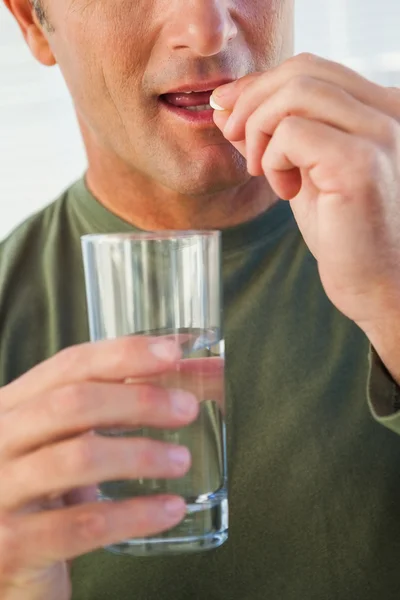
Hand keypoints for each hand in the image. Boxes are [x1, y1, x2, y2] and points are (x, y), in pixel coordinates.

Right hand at [0, 337, 197, 599]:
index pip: (69, 365)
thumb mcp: (65, 442)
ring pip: (77, 458)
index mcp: (12, 407)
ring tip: (181, 460)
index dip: (123, 354)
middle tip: (186, 408)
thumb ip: (113, 408)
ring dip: (140, 454)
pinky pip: (82, 525)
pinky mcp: (10, 546)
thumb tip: (191, 372)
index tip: (171, 353)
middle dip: (138, 400)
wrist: (3, 566)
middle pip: (72, 403)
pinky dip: (134, 515)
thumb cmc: (43, 492)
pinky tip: (169, 509)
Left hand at [212, 54, 399, 330]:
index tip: (227, 108)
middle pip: (302, 70)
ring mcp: (380, 134)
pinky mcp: (361, 164)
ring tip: (264, 171)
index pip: (311, 69)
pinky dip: (273, 159)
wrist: (377, 284)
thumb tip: (225, 105)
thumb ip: (272, 135)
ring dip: (260, 131)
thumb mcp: (302, 170)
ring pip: (295, 93)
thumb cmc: (344, 232)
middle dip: (251, 101)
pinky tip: (286, 190)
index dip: (260, 84)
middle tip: (233, 138)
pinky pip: (292, 133)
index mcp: (379, 108)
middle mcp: (390, 111)